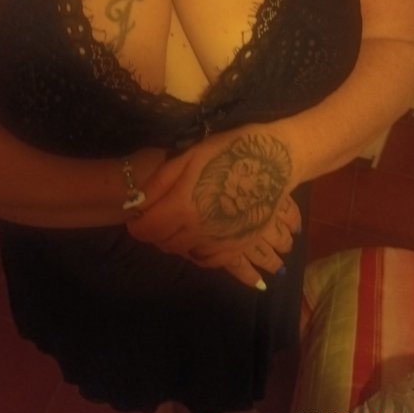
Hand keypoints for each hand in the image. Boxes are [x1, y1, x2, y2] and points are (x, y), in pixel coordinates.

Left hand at [126, 126, 294, 286]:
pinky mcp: (239, 247)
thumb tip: (137, 203)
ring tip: (179, 222)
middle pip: (163, 243)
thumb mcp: (189, 156)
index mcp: (184, 207)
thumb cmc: (230, 152)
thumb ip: (160, 183)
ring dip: (175, 241)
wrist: (276, 161)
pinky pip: (209, 261)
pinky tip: (198, 238)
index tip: (137, 215)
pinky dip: (197, 253)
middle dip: (155, 231)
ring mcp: (221, 243)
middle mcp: (200, 231)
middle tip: (159, 215)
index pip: (146, 229)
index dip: (137, 224)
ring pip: (184, 253)